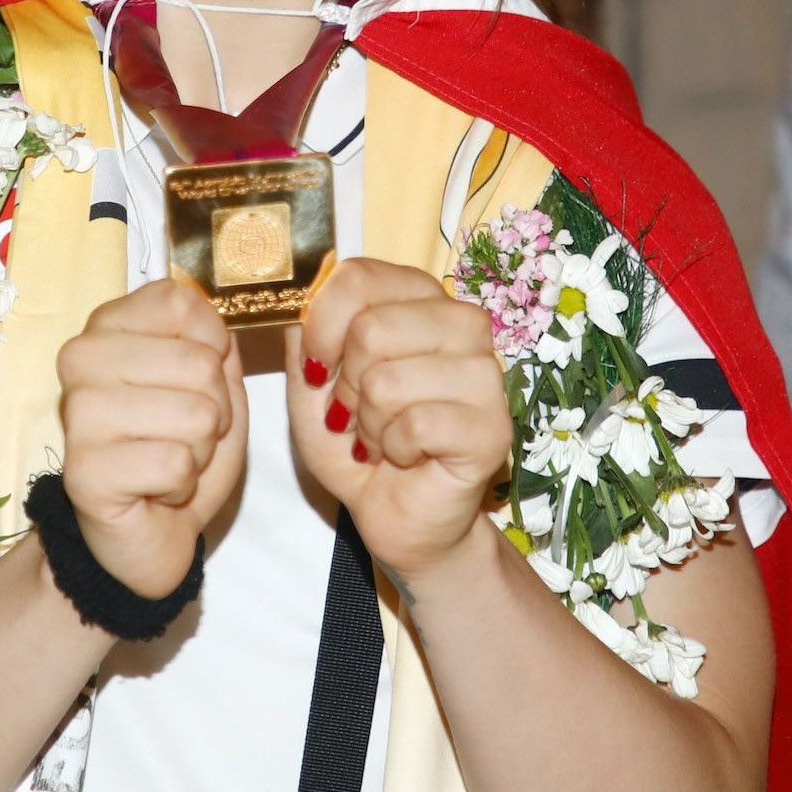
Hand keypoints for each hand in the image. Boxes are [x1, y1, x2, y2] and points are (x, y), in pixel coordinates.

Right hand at [56, 277, 248, 598]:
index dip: (213, 349)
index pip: (181, 304)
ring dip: (199, 450)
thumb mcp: (211, 384)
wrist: (148, 530)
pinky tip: (154, 490)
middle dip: (214, 410)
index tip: (192, 384)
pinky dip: (182, 484)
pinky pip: (177, 463)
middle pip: (199, 362)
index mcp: (108, 326)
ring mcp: (78, 413)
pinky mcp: (84, 471)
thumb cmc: (177, 450)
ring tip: (169, 462)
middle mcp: (81, 358)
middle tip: (183, 436)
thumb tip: (216, 322)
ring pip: (196, 414)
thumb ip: (214, 342)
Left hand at [291, 259, 511, 582]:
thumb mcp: (311, 388)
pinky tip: (406, 456)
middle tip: (356, 414)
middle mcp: (461, 323)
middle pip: (370, 328)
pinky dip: (394, 449)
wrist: (399, 514)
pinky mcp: (493, 427)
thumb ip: (304, 337)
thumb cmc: (359, 445)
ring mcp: (484, 374)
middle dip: (345, 386)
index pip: (359, 277)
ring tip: (381, 438)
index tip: (317, 366)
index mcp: (419, 298)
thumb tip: (299, 294)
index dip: (321, 326)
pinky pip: (416, 424)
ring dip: (368, 423)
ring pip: (388, 380)